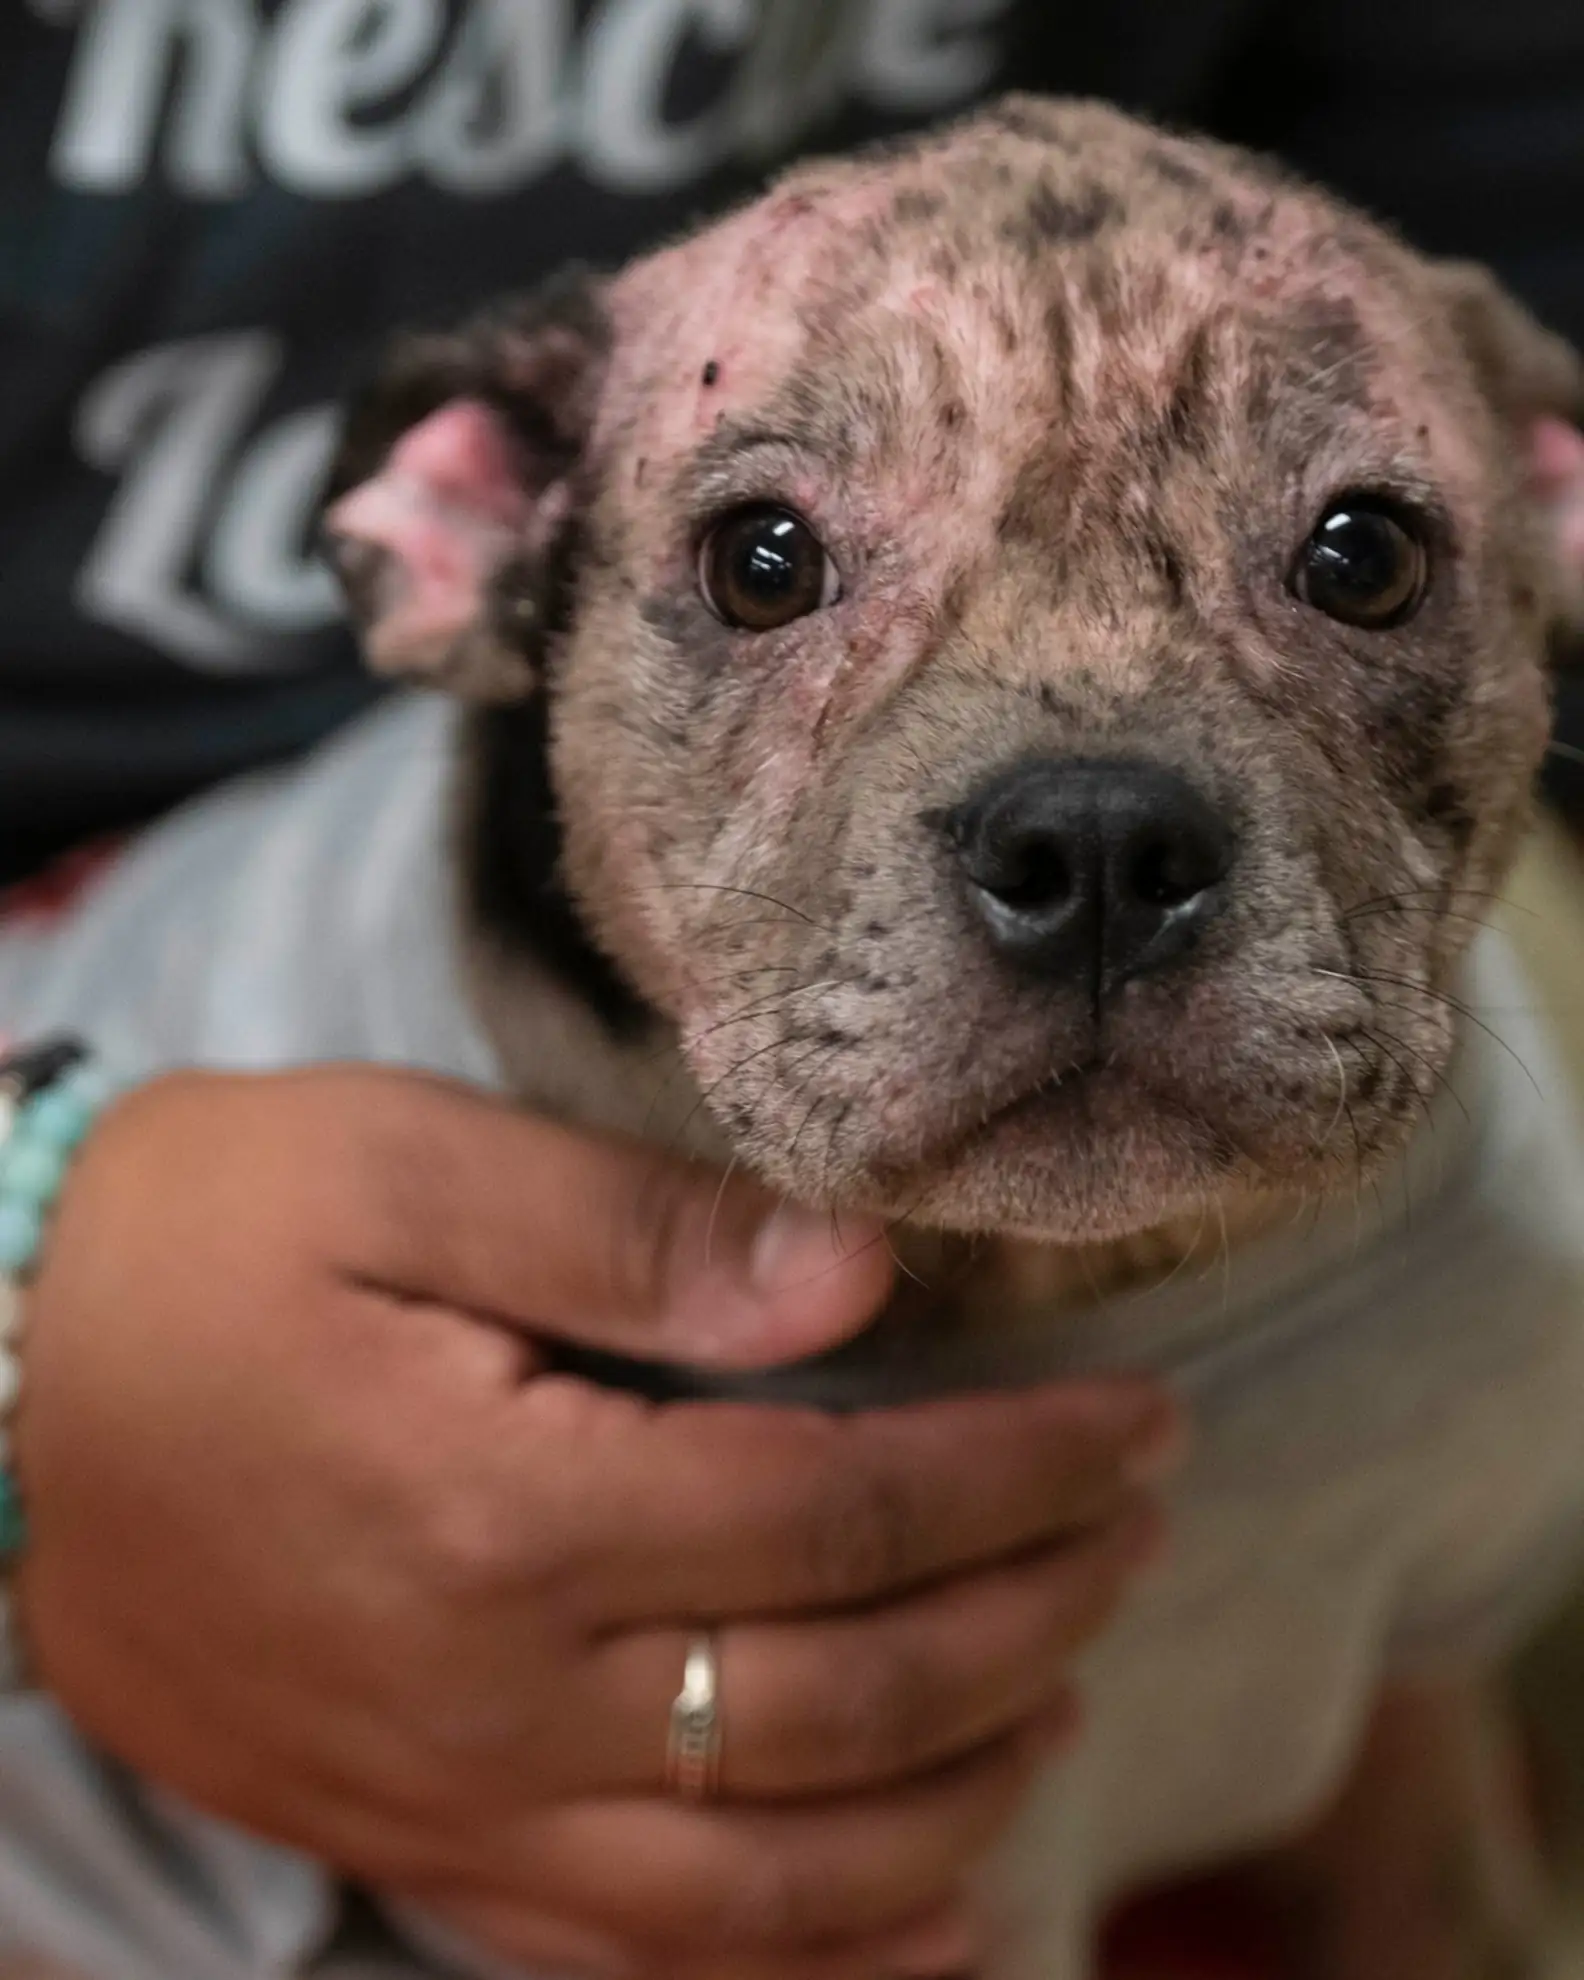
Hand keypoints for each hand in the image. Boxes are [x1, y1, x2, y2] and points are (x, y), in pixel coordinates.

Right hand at [13, 1069, 1178, 1976]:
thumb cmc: (194, 1243)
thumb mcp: (396, 1167)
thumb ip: (632, 1230)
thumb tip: (854, 1285)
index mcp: (507, 1509)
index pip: (846, 1511)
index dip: (1021, 1473)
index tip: (1135, 1423)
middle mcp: (496, 1694)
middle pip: (845, 1700)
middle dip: (1031, 1611)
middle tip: (1134, 1524)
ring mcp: (452, 1798)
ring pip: (772, 1873)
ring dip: (959, 1793)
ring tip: (1066, 1688)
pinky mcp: (409, 1838)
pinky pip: (641, 1958)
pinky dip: (812, 1955)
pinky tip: (926, 1916)